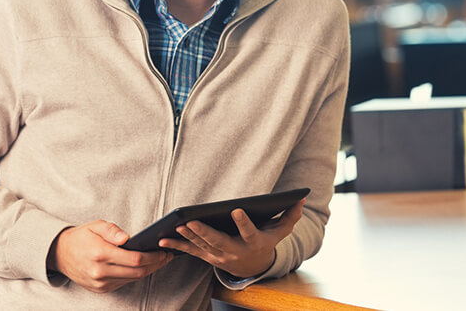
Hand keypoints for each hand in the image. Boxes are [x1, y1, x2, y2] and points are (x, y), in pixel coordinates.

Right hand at [49, 220, 172, 293]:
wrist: (60, 254)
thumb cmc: (81, 237)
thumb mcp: (95, 225)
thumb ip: (112, 230)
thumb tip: (127, 238)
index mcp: (100, 253)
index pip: (134, 259)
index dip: (153, 257)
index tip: (163, 251)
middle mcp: (100, 271)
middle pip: (137, 272)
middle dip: (155, 265)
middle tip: (167, 256)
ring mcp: (100, 283)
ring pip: (132, 279)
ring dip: (148, 271)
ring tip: (159, 260)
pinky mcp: (100, 289)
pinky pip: (124, 282)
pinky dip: (135, 275)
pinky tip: (143, 266)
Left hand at [159, 198, 304, 278]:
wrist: (254, 267)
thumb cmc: (266, 242)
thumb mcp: (281, 231)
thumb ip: (291, 215)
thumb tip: (302, 198)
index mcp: (253, 243)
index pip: (249, 233)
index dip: (243, 223)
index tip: (237, 209)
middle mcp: (235, 252)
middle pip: (218, 241)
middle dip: (204, 231)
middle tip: (192, 220)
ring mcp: (219, 257)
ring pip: (202, 246)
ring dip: (188, 237)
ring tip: (177, 225)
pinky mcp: (207, 257)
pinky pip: (190, 252)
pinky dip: (176, 246)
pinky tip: (163, 239)